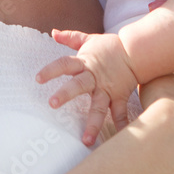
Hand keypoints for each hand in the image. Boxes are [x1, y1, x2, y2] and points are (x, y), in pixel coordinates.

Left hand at [37, 30, 138, 144]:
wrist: (136, 51)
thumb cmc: (110, 47)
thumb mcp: (89, 39)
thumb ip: (70, 38)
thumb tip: (53, 32)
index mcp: (84, 63)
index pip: (64, 64)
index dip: (51, 70)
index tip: (38, 79)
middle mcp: (94, 77)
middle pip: (78, 85)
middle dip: (65, 94)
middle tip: (52, 104)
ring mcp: (107, 89)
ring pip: (98, 107)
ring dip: (93, 123)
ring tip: (86, 140)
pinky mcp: (119, 97)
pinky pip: (120, 113)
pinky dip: (122, 126)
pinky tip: (119, 141)